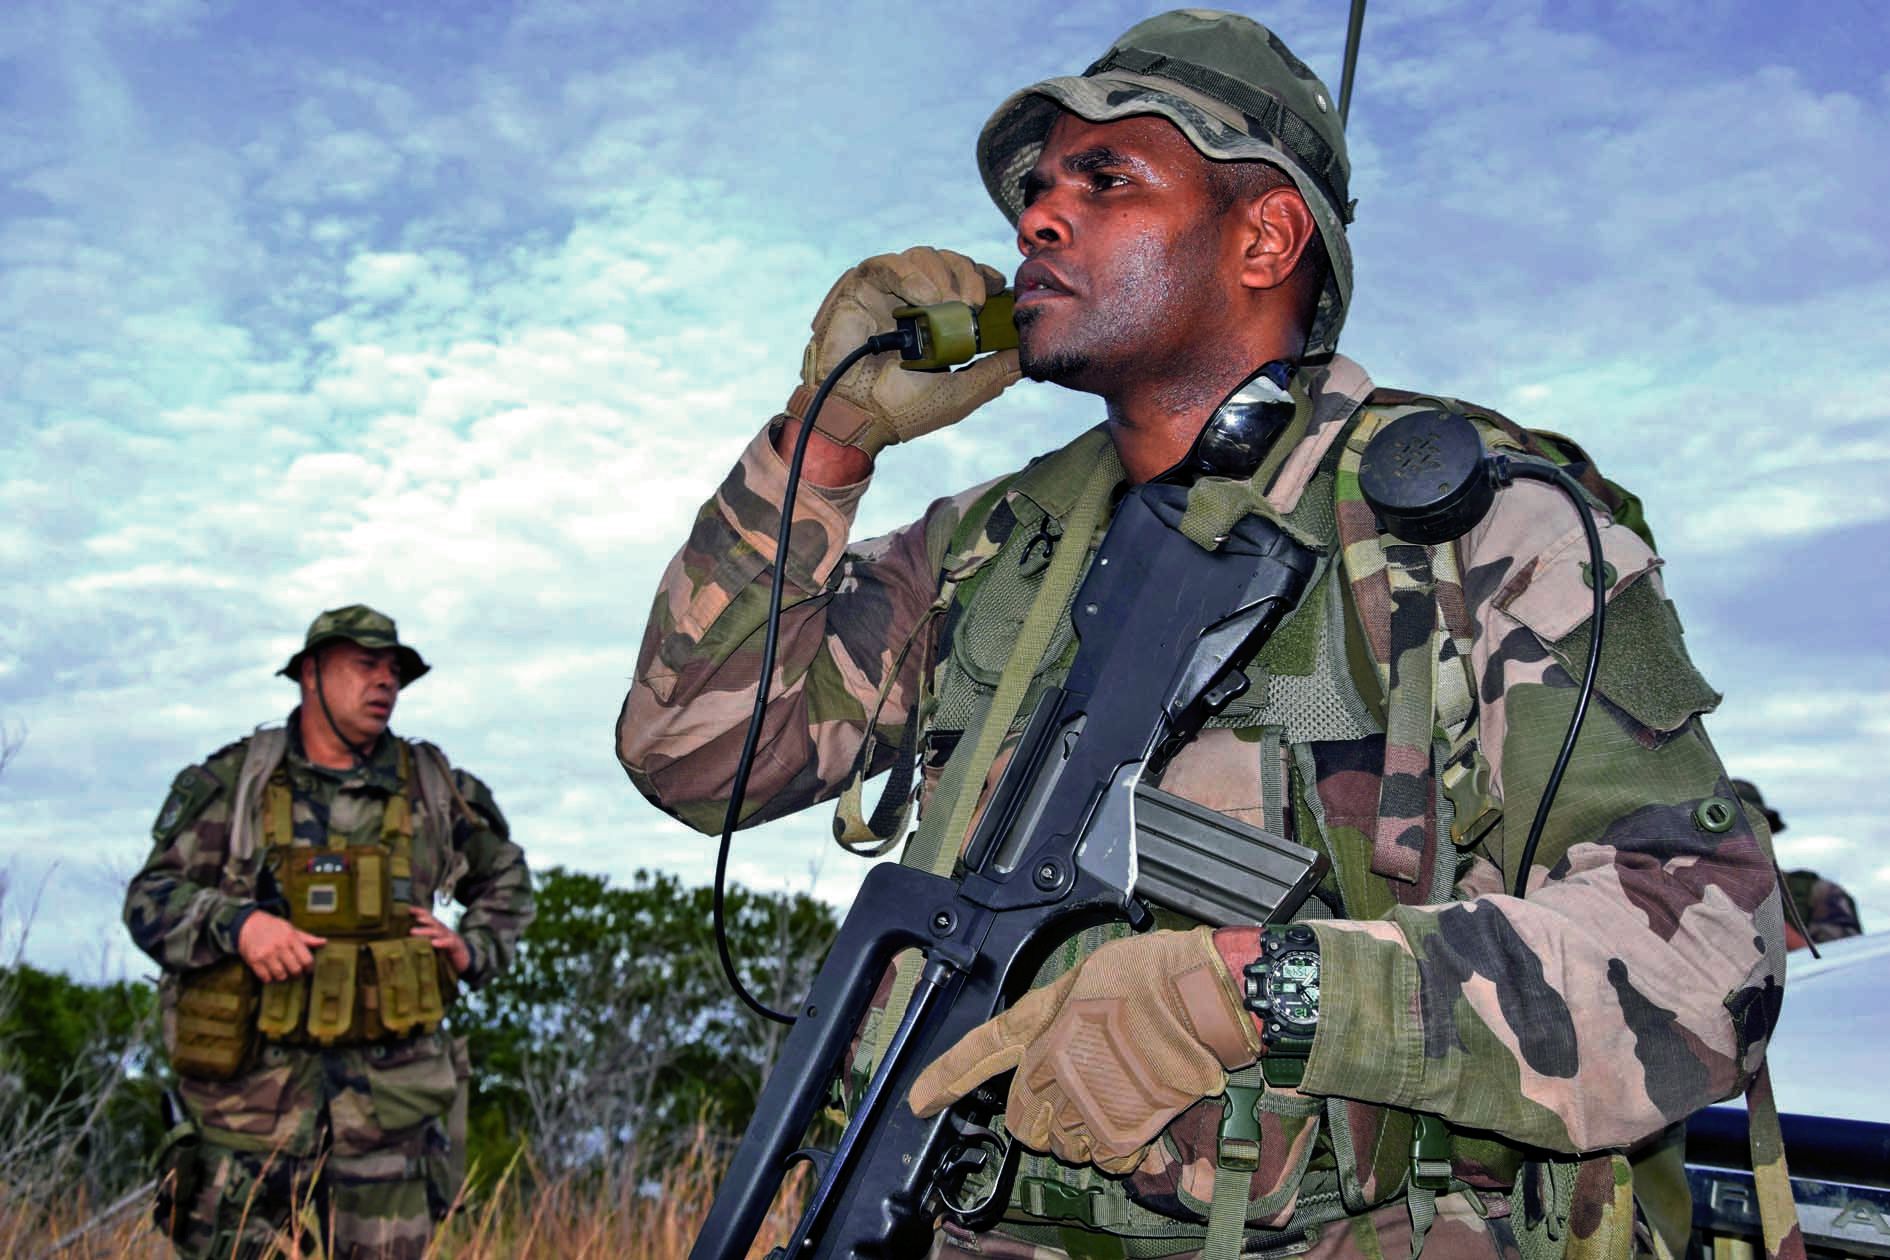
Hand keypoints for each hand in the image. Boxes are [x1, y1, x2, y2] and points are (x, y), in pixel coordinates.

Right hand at [237, 911, 325, 982]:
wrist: (248, 924)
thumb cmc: (273, 927)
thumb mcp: (291, 929)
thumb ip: (307, 939)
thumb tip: (324, 943)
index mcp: (291, 938)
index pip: (307, 960)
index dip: (310, 968)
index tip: (308, 969)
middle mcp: (279, 947)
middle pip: (295, 970)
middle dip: (298, 974)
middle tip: (296, 973)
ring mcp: (266, 954)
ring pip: (281, 976)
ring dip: (284, 977)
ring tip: (283, 972)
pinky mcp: (254, 961)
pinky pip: (266, 978)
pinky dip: (270, 978)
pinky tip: (271, 972)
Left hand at [409, 905, 471, 975]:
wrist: (466, 961)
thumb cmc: (446, 952)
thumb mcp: (434, 944)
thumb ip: (423, 940)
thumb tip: (405, 939)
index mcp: (438, 929)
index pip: (429, 917)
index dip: (420, 911)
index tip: (408, 909)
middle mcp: (444, 931)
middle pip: (433, 922)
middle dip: (422, 919)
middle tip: (411, 919)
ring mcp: (450, 938)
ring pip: (438, 931)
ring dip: (425, 930)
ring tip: (413, 931)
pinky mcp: (456, 947)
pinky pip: (449, 943)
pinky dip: (442, 942)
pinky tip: (434, 943)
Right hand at [799, 246, 1020, 456]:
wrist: (858, 415)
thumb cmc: (902, 409)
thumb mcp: (960, 393)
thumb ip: (994, 373)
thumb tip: (1027, 359)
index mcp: (935, 320)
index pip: (964, 280)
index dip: (982, 276)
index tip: (997, 288)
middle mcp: (912, 301)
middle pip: (947, 261)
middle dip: (968, 273)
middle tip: (976, 302)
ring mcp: (886, 292)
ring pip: (922, 255)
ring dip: (942, 275)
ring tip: (947, 304)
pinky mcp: (861, 287)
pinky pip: (888, 263)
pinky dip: (911, 275)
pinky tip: (925, 299)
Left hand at [908, 927, 1260, 1172]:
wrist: (1198, 999)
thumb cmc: (1148, 977)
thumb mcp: (1080, 978)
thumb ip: (1048, 1015)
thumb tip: (1038, 1037)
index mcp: (1042, 1030)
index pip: (979, 1054)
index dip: (944, 1079)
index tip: (920, 1100)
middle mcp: (1056, 1073)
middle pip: (1024, 1122)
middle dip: (1040, 1115)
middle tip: (1071, 1093)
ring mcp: (1087, 1106)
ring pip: (1063, 1146)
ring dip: (1079, 1133)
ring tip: (1109, 1098)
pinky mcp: (1123, 1133)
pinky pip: (1103, 1162)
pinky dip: (1113, 1150)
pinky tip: (1129, 1120)